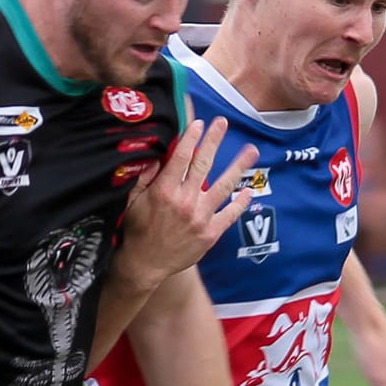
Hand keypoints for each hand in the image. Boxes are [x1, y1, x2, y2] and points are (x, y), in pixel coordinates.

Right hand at [115, 118, 261, 287]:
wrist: (146, 264)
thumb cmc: (137, 229)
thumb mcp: (134, 200)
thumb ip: (146, 177)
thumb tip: (159, 155)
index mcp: (164, 190)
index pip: (181, 157)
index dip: (191, 137)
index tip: (199, 122)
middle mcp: (185, 201)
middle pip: (204, 164)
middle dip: (214, 140)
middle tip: (223, 123)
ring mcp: (201, 217)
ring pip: (224, 186)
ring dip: (239, 166)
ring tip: (252, 151)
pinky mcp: (211, 233)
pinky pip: (229, 214)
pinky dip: (240, 203)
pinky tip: (248, 190)